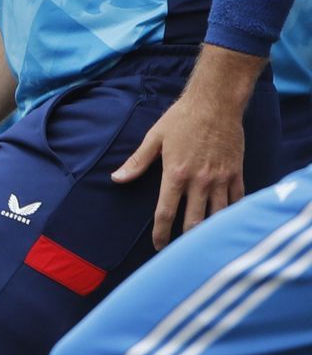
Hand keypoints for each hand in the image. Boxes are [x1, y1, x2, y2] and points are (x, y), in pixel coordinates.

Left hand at [113, 90, 245, 249]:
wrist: (216, 103)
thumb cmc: (182, 118)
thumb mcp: (154, 138)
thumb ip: (137, 162)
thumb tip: (117, 179)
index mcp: (176, 174)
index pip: (166, 213)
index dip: (161, 234)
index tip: (158, 246)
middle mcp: (199, 181)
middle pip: (194, 221)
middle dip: (186, 240)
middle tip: (180, 251)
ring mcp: (220, 179)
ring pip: (218, 216)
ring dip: (210, 231)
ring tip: (203, 243)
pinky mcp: (236, 173)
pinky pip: (237, 201)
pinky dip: (231, 214)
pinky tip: (226, 224)